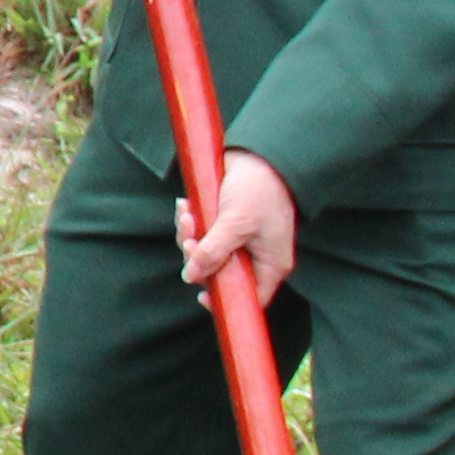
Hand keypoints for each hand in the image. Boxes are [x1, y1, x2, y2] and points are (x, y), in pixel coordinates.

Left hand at [175, 152, 297, 303]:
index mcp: (269, 264)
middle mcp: (253, 257)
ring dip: (189, 236)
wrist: (258, 154)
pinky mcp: (221, 226)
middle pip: (218, 275)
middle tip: (191, 237)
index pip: (249, 298)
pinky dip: (190, 223)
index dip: (226, 300)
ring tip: (187, 214)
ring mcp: (237, 242)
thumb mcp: (237, 223)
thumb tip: (191, 277)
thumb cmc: (258, 190)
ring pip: (203, 254)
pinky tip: (185, 207)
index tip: (202, 297)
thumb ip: (214, 251)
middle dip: (198, 257)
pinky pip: (199, 234)